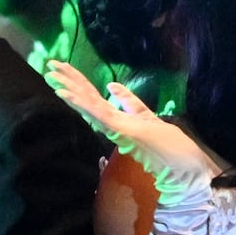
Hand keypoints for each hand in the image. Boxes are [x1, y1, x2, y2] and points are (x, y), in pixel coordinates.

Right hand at [43, 59, 217, 205]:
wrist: (185, 170)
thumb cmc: (170, 147)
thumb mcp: (147, 117)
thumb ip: (129, 102)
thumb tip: (112, 86)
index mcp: (118, 118)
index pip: (94, 96)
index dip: (78, 81)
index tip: (63, 67)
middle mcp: (113, 123)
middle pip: (88, 98)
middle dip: (69, 81)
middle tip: (50, 64)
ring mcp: (115, 127)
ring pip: (88, 104)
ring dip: (70, 90)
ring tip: (52, 76)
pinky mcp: (120, 131)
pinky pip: (98, 115)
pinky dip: (81, 104)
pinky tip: (66, 94)